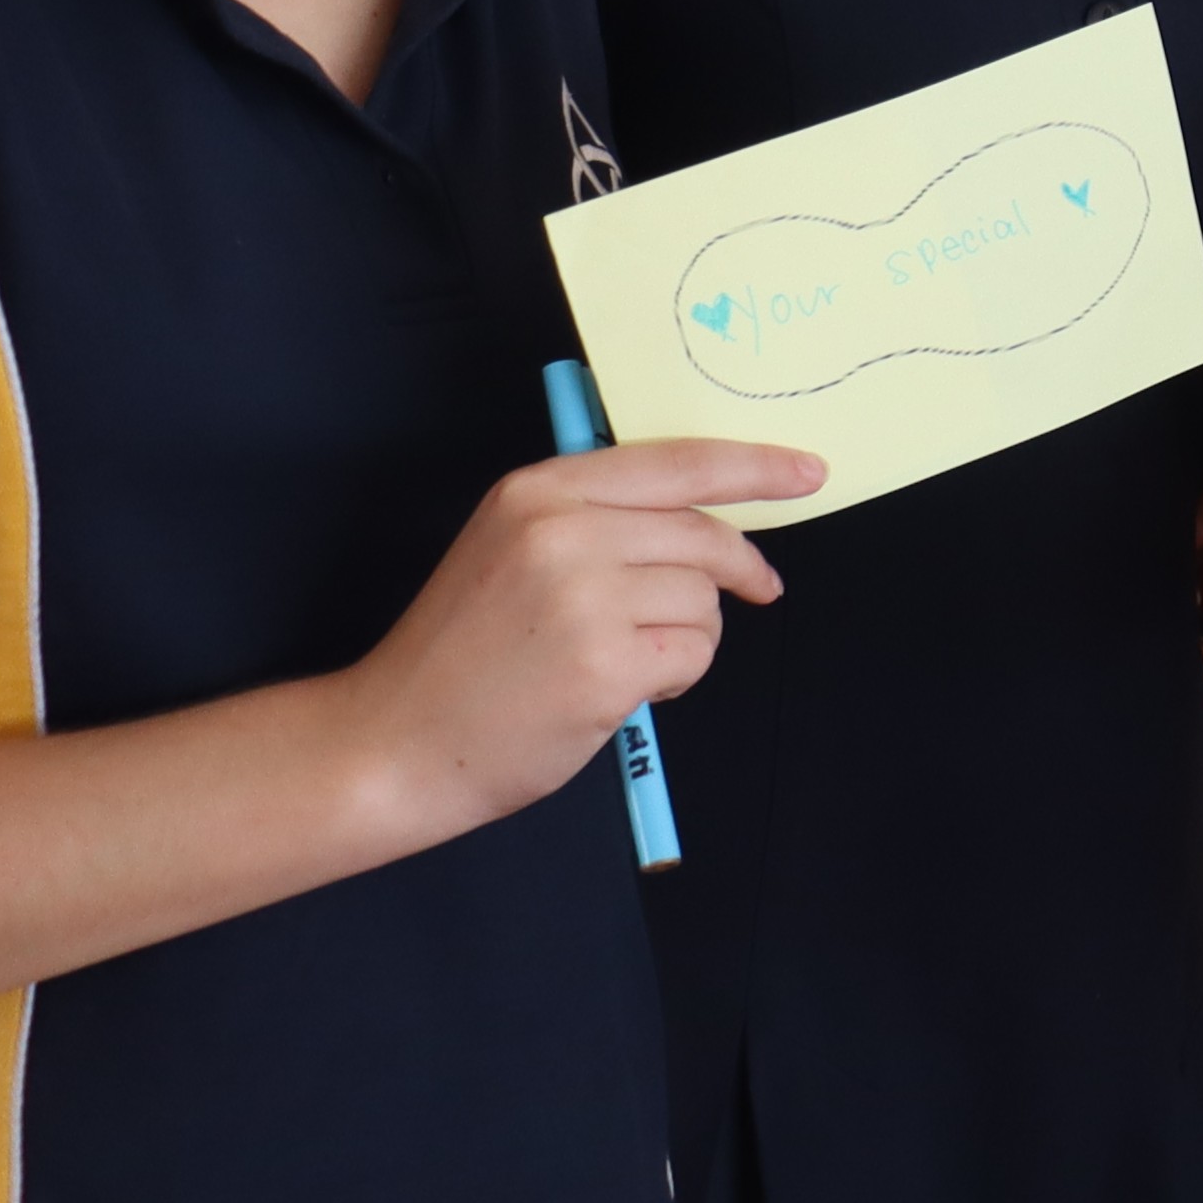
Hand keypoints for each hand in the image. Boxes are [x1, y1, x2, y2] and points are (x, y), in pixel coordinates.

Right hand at [344, 439, 812, 842]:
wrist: (394, 741)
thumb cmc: (461, 656)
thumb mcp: (511, 549)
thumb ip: (596, 518)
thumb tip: (703, 516)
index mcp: (540, 490)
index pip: (676, 461)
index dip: (754, 465)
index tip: (808, 470)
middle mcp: (562, 530)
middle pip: (703, 534)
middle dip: (740, 570)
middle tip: (759, 591)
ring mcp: (584, 596)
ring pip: (704, 599)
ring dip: (689, 636)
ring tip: (626, 660)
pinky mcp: (604, 663)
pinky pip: (694, 654)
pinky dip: (677, 677)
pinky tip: (623, 690)